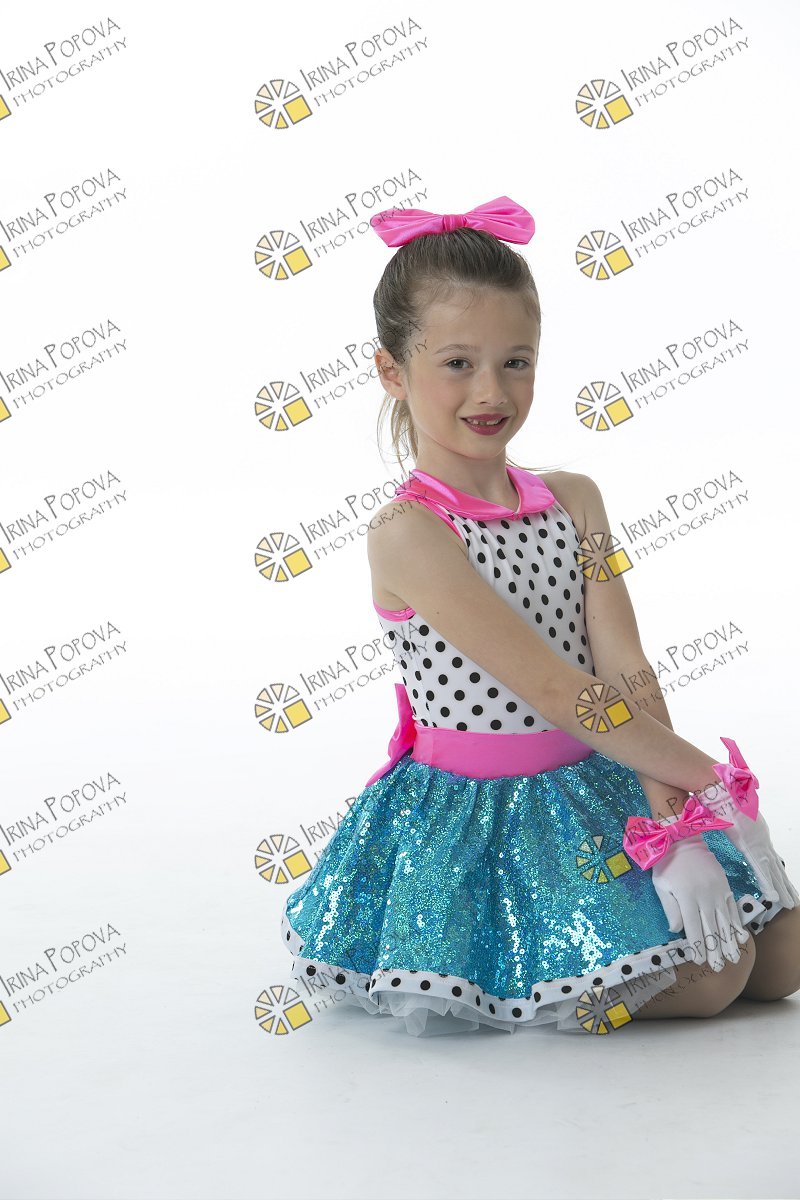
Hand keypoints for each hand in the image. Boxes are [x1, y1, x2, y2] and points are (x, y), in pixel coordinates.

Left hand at [651, 833, 749, 971]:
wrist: (683, 839)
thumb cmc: (667, 864)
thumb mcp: (661, 886)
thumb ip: (669, 909)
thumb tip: (677, 931)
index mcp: (686, 897)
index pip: (693, 928)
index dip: (697, 946)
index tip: (699, 961)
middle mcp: (704, 896)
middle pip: (711, 928)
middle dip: (715, 950)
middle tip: (719, 967)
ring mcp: (717, 891)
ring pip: (725, 921)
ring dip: (729, 942)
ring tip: (733, 958)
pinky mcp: (725, 886)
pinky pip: (732, 908)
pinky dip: (737, 924)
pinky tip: (740, 937)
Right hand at [697, 780, 799, 909]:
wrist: (721, 793)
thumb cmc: (722, 801)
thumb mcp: (728, 817)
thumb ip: (730, 826)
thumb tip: (725, 827)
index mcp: (757, 835)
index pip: (770, 858)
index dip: (776, 872)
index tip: (782, 884)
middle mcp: (761, 841)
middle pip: (775, 868)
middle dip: (784, 884)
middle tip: (792, 898)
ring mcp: (757, 844)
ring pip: (772, 872)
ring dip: (781, 888)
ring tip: (789, 902)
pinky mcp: (749, 847)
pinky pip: (761, 871)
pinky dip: (768, 884)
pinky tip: (774, 895)